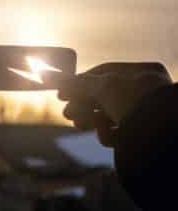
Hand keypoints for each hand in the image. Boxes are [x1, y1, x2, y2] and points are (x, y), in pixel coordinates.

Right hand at [53, 63, 171, 146]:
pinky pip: (117, 133)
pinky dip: (106, 134)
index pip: (104, 73)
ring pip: (107, 115)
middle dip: (82, 105)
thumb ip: (76, 83)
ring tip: (79, 124)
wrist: (163, 138)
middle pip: (103, 96)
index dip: (80, 82)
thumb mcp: (103, 87)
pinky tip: (106, 134)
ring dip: (90, 119)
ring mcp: (145, 115)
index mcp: (143, 73)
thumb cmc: (138, 103)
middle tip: (67, 113)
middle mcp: (146, 92)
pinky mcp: (142, 138)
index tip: (62, 93)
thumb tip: (47, 76)